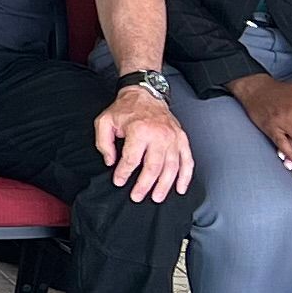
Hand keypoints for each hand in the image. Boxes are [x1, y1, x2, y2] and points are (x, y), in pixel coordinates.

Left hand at [96, 86, 194, 203]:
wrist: (146, 94)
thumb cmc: (126, 109)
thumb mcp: (105, 122)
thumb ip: (104, 143)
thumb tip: (110, 162)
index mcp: (139, 131)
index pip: (132, 159)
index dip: (124, 173)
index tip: (119, 182)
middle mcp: (159, 135)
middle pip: (153, 167)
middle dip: (144, 185)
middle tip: (136, 196)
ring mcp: (173, 138)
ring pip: (172, 168)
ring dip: (165, 186)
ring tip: (156, 198)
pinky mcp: (182, 139)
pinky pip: (187, 161)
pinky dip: (185, 177)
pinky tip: (180, 188)